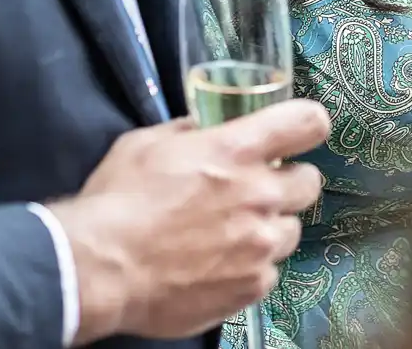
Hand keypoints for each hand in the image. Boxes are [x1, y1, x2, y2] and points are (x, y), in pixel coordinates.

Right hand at [51, 98, 329, 343]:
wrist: (102, 269)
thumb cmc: (117, 200)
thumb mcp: (145, 144)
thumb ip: (186, 133)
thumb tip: (202, 130)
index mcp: (237, 151)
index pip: (307, 123)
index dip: (307, 124)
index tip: (297, 132)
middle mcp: (259, 196)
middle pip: (309, 182)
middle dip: (288, 182)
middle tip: (257, 189)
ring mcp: (260, 246)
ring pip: (291, 231)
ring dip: (269, 227)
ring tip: (232, 234)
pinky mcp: (252, 287)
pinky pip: (269, 271)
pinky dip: (250, 267)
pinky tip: (217, 265)